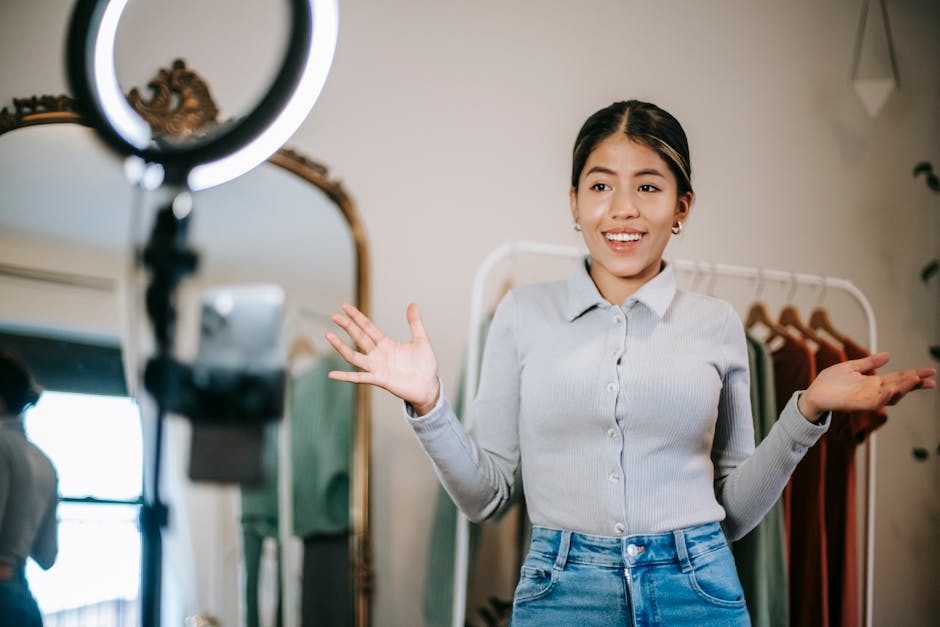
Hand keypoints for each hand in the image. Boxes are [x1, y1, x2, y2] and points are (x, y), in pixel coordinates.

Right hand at [326, 302, 440, 414]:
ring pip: (354, 356)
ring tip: (328, 335)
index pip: (368, 327)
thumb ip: (415, 323)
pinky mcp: (379, 380)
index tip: (344, 306)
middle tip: (333, 315)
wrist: (428, 387)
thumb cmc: (425, 365)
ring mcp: (377, 367)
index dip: (356, 316)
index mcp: (386, 344)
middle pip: (358, 337)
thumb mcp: (421, 340)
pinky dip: (345, 376)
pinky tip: (332, 374)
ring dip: (341, 347)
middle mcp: (378, 354)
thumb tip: (412, 304)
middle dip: (347, 326)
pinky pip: (359, 378)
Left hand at [798, 352, 935, 420]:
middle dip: (914, 384)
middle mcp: (873, 391)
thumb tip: (888, 355)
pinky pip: (874, 403)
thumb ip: (869, 363)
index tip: (930, 372)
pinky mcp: (857, 404)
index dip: (914, 375)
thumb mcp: (851, 367)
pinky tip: (891, 390)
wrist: (813, 393)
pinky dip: (883, 397)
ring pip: (890, 396)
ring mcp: (866, 399)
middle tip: (930, 379)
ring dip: (902, 388)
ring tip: (913, 379)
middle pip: (899, 388)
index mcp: (873, 382)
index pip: (898, 378)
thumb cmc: (830, 382)